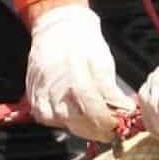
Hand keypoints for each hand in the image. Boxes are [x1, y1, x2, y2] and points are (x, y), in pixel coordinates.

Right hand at [25, 1, 133, 141]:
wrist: (57, 29)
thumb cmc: (82, 43)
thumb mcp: (103, 63)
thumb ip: (111, 91)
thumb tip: (124, 110)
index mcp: (76, 79)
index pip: (94, 113)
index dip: (109, 123)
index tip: (119, 126)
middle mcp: (56, 91)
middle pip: (79, 124)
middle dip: (98, 130)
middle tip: (110, 128)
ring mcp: (42, 96)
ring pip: (64, 125)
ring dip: (82, 127)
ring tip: (94, 120)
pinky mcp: (34, 98)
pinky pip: (49, 120)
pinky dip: (63, 121)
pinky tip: (74, 113)